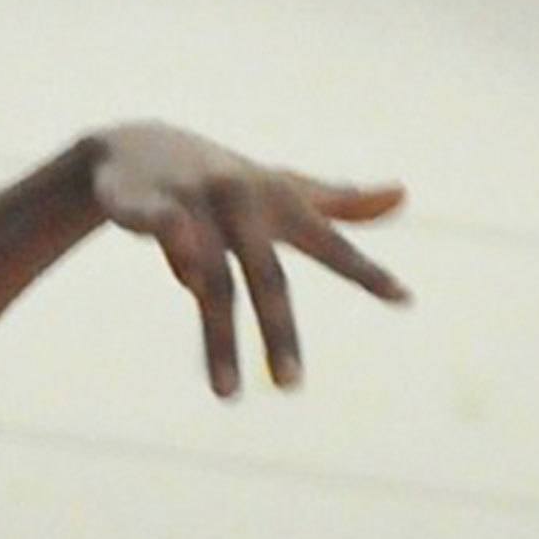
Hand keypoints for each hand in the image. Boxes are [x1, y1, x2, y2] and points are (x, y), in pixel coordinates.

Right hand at [89, 123, 407, 399]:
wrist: (134, 145)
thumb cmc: (219, 178)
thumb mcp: (278, 189)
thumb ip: (338, 203)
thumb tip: (402, 194)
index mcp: (277, 199)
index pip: (328, 242)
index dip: (365, 270)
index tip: (404, 299)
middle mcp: (242, 198)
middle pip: (267, 275)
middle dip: (280, 330)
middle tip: (291, 385)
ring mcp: (194, 199)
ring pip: (212, 279)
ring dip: (221, 339)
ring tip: (228, 394)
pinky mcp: (146, 201)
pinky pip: (165, 227)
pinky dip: (179, 247)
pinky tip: (188, 281)